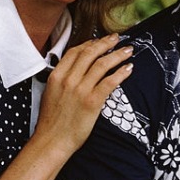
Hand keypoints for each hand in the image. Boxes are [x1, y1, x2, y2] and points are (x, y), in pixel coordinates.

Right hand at [37, 33, 132, 153]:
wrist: (52, 141)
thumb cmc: (52, 122)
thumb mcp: (50, 94)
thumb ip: (61, 80)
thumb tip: (74, 72)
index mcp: (56, 76)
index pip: (74, 52)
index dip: (89, 44)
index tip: (99, 42)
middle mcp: (68, 80)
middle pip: (90, 53)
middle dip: (106, 43)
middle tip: (117, 39)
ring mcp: (80, 90)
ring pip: (102, 64)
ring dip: (117, 55)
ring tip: (128, 51)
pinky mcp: (92, 102)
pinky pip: (110, 81)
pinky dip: (121, 72)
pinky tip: (128, 69)